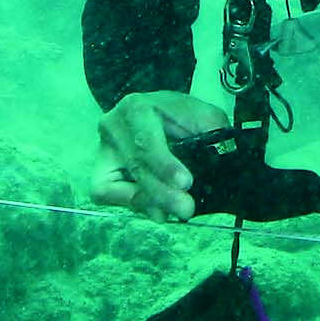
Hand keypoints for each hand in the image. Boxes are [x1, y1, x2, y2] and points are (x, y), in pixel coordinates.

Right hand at [93, 91, 224, 221]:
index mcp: (136, 108)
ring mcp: (102, 150)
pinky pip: (105, 194)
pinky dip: (129, 204)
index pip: (146, 140)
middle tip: (186, 209)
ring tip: (171, 213)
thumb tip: (218, 161)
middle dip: (161, 192)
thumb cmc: (180, 116)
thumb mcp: (202, 115)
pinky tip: (155, 210)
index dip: (164, 165)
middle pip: (134, 166)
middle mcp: (113, 127)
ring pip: (113, 185)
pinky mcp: (100, 170)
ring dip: (145, 202)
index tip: (185, 183)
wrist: (158, 114)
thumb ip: (210, 132)